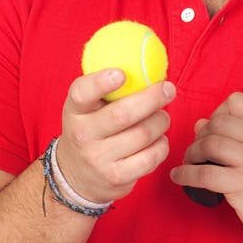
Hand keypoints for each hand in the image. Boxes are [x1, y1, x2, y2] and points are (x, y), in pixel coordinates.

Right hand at [57, 69, 175, 204]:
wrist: (75, 176)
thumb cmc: (91, 130)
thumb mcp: (87, 108)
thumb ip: (107, 88)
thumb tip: (147, 64)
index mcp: (75, 111)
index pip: (82, 93)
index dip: (101, 83)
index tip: (121, 74)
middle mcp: (83, 135)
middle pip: (123, 114)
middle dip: (152, 98)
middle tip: (168, 89)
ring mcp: (98, 159)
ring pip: (143, 134)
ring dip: (161, 121)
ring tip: (162, 117)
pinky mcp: (116, 178)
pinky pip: (150, 157)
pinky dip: (162, 145)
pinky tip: (159, 139)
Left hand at [170, 92, 242, 242]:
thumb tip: (202, 123)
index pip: (236, 102)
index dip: (218, 112)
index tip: (213, 128)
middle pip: (218, 122)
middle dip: (201, 135)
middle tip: (197, 149)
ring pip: (208, 144)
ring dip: (191, 153)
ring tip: (189, 162)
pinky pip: (204, 174)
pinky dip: (186, 174)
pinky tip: (180, 177)